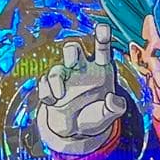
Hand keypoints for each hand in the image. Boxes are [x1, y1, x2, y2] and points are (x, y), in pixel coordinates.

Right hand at [36, 23, 126, 154]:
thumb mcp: (109, 114)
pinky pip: (44, 84)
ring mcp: (64, 78)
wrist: (76, 131)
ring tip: (60, 95)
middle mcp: (81, 69)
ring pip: (56, 69)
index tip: (103, 27)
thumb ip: (115, 107)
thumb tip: (113, 99)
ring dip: (56, 79)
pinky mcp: (50, 89)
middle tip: (73, 61)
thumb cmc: (96, 117)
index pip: (102, 49)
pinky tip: (52, 101)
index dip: (102, 37)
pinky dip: (46, 92)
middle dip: (71, 52)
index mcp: (100, 70)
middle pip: (73, 50)